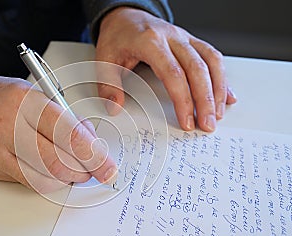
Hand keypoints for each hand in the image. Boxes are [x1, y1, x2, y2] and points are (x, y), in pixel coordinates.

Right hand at [0, 74, 116, 192]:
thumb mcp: (31, 93)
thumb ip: (61, 115)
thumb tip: (89, 136)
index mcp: (26, 101)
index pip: (68, 132)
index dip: (93, 153)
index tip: (107, 165)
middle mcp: (12, 125)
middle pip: (58, 158)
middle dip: (84, 170)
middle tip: (95, 171)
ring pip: (45, 175)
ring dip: (68, 178)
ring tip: (76, 172)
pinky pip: (29, 182)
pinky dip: (49, 182)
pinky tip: (55, 176)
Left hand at [96, 7, 236, 131]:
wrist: (126, 15)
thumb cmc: (118, 37)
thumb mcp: (104, 59)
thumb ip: (108, 84)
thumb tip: (114, 107)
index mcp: (150, 42)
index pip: (173, 74)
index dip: (182, 100)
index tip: (186, 121)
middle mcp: (172, 37)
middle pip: (197, 69)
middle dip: (205, 100)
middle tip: (207, 124)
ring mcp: (184, 38)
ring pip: (211, 61)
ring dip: (217, 90)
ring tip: (217, 114)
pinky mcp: (191, 41)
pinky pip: (212, 57)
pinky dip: (221, 78)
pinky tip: (225, 95)